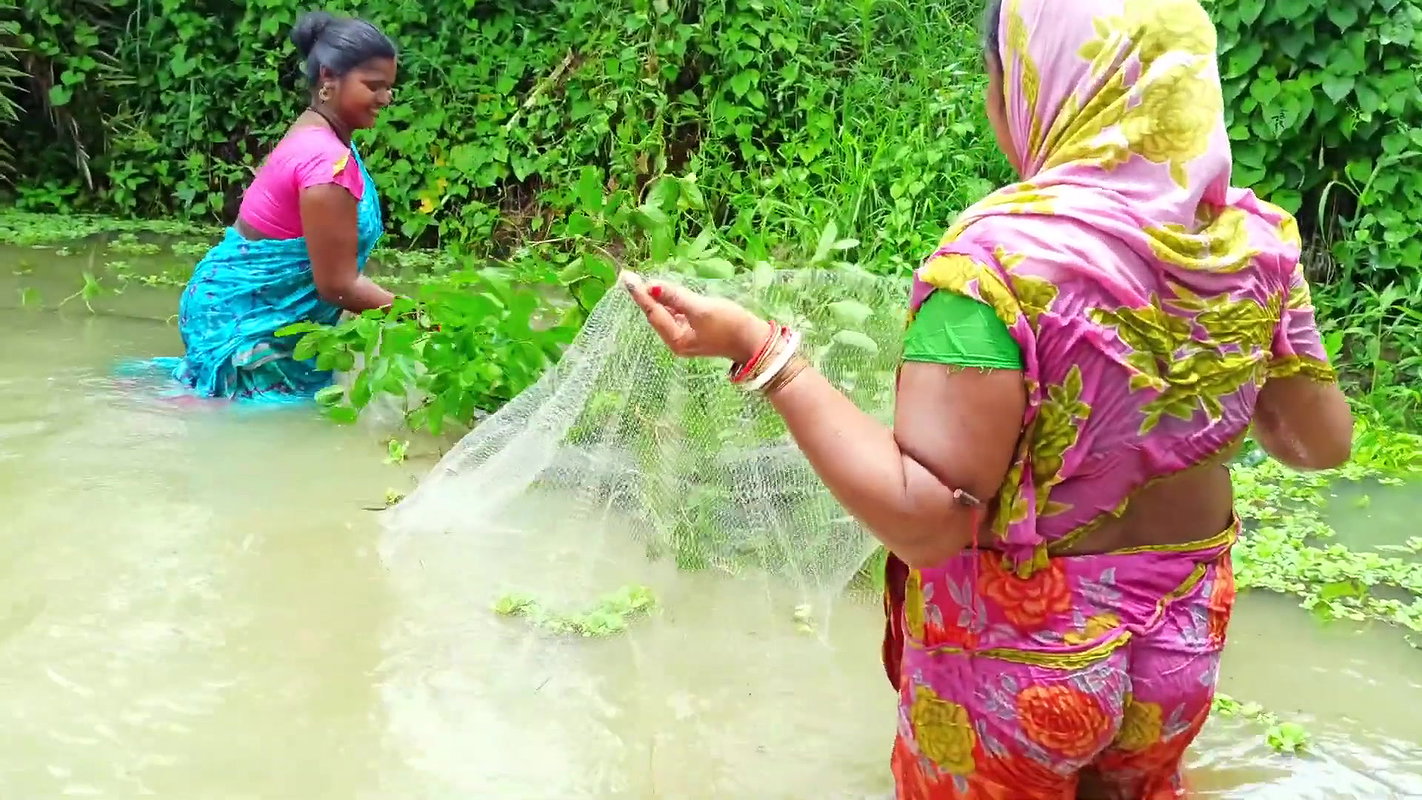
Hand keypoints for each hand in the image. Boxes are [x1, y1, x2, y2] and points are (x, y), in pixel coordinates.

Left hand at [621, 271, 770, 362]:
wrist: (754, 342)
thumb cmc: (730, 325)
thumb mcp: (701, 309)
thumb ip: (676, 297)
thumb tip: (652, 286)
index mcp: (675, 339)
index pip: (653, 312)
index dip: (639, 294)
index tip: (626, 278)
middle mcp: (676, 340)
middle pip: (656, 314)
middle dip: (644, 295)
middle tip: (628, 276)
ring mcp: (685, 336)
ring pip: (665, 313)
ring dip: (655, 297)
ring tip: (640, 281)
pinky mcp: (695, 330)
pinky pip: (676, 314)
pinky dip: (669, 302)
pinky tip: (664, 291)